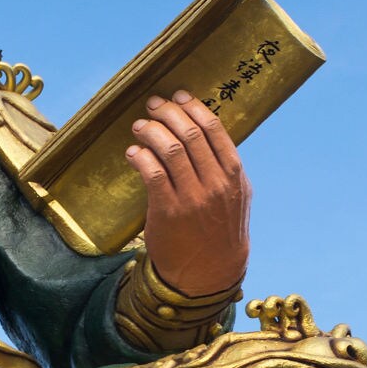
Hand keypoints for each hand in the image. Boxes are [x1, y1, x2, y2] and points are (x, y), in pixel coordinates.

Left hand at [126, 90, 250, 296]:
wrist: (210, 272)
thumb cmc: (219, 230)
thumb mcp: (233, 197)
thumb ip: (222, 167)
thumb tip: (204, 132)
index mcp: (233, 175)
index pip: (213, 129)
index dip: (193, 107)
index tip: (178, 96)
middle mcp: (215, 184)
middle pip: (189, 134)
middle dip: (168, 113)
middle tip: (153, 105)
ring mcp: (192, 198)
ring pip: (170, 149)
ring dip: (151, 131)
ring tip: (140, 126)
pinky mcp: (168, 212)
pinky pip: (152, 173)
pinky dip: (140, 157)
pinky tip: (133, 153)